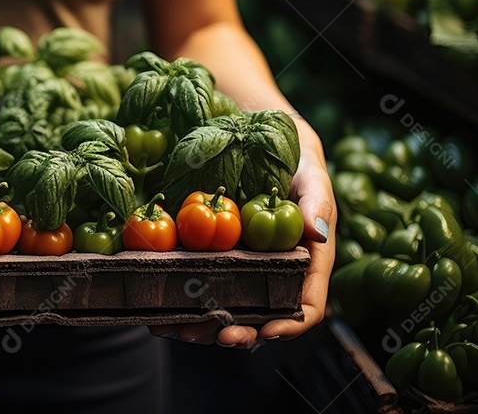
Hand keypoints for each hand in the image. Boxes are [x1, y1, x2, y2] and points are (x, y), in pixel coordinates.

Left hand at [150, 124, 334, 347]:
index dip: (290, 324)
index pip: (305, 305)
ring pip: (228, 309)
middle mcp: (274, 272)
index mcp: (305, 262)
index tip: (269, 331)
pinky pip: (201, 285)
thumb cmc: (297, 163)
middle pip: (262, 316)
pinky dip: (182, 302)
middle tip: (218, 337)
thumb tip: (318, 234)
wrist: (262, 139)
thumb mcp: (311, 177)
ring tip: (180, 330)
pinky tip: (160, 310)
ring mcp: (243, 267)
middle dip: (241, 332)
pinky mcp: (215, 257)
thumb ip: (317, 203)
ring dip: (206, 326)